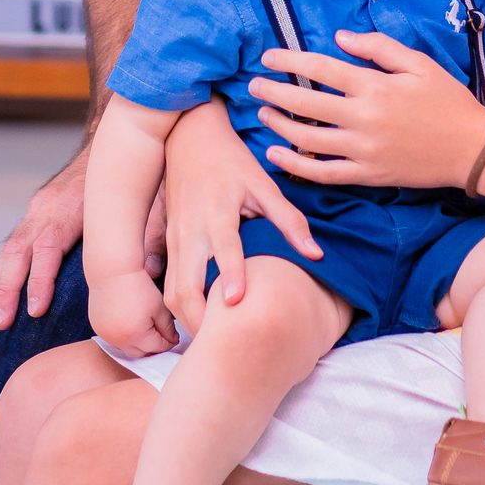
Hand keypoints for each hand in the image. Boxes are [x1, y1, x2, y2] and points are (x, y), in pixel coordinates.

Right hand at [0, 139, 165, 329]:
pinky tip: (0, 302)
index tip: (36, 309)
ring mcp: (38, 210)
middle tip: (1, 324)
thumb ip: (151, 232)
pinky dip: (3, 275)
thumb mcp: (148, 197)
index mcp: (72, 204)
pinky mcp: (37, 215)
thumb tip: (154, 272)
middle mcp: (48, 207)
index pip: (49, 244)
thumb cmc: (131, 173)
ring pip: (10, 249)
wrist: (114, 141)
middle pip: (18, 248)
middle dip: (6, 289)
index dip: (40, 278)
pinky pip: (13, 246)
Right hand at [88, 270, 178, 358]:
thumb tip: (173, 341)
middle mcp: (118, 339)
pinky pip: (114, 339)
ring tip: (148, 331)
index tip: (175, 338)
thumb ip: (168, 328)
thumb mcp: (159, 307)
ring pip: (126, 348)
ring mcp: (105, 335)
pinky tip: (131, 324)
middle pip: (141, 353)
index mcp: (136, 334)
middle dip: (153, 347)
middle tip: (162, 337)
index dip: (169, 344)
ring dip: (138, 344)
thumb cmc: (139, 285)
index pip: (157, 348)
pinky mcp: (97, 328)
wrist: (112, 270)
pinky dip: (124, 336)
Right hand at [163, 100, 321, 336]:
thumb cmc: (231, 163)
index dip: (230, 275)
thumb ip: (289, 220)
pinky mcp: (167, 245)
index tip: (237, 303)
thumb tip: (316, 254)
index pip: (224, 248)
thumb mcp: (264, 184)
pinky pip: (168, 286)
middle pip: (185, 286)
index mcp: (217, 213)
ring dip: (188, 320)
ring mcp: (175, 241)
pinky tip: (199, 322)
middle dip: (201, 320)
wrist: (190, 139)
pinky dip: (179, 309)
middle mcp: (191, 232)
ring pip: (171, 293)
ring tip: (215, 341)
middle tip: (227, 345)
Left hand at [250, 31, 484, 189]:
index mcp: (376, 87)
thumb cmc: (448, 100)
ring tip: (264, 114)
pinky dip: (296, 166)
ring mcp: (364, 150)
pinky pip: (324, 172)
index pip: (322, 70)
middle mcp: (365, 119)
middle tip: (254, 85)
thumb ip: (378, 47)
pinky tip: (277, 154)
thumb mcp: (419, 63)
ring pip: (308, 140)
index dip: (291, 61)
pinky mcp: (367, 174)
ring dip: (280, 126)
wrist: (472, 149)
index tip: (268, 56)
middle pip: (306, 104)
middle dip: (274, 93)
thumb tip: (339, 37)